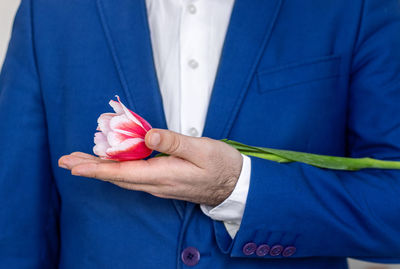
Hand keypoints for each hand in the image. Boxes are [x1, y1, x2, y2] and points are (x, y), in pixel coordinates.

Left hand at [58, 129, 242, 205]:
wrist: (234, 185)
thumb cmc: (221, 165)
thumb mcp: (202, 149)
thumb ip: (174, 142)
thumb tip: (147, 135)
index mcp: (164, 175)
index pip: (122, 173)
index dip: (96, 168)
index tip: (74, 165)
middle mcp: (157, 184)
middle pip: (117, 177)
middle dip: (90, 168)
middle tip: (66, 160)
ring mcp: (160, 185)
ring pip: (123, 178)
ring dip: (101, 169)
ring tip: (81, 160)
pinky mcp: (164, 182)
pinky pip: (133, 177)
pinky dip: (116, 169)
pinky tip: (112, 162)